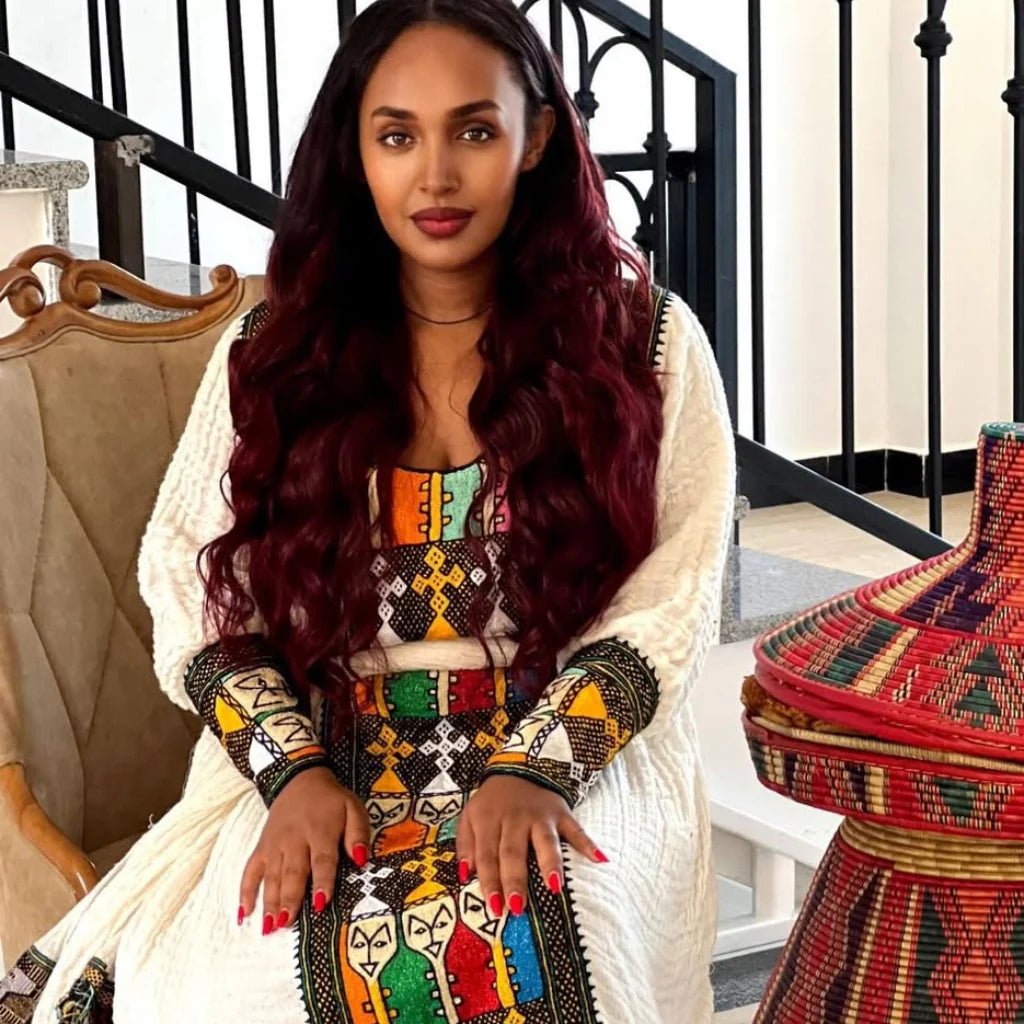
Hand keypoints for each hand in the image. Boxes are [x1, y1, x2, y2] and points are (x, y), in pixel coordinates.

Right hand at [238, 766, 370, 934]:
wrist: (300, 779)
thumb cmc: (331, 801)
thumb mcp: (353, 808)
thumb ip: (358, 834)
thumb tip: (362, 860)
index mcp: (321, 831)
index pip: (322, 860)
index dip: (322, 882)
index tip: (320, 905)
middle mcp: (295, 839)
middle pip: (292, 872)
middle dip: (289, 898)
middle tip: (286, 923)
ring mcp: (275, 844)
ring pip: (271, 875)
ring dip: (269, 901)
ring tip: (268, 927)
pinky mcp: (262, 846)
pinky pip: (250, 869)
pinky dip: (245, 891)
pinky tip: (243, 913)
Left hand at [455, 775, 607, 917]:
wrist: (519, 767)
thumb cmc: (492, 802)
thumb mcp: (470, 816)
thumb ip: (465, 845)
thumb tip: (466, 876)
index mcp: (488, 819)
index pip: (487, 854)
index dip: (490, 881)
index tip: (494, 908)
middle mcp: (514, 818)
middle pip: (513, 851)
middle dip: (515, 880)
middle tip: (517, 907)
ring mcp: (540, 816)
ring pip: (545, 841)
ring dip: (550, 863)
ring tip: (554, 886)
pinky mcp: (561, 813)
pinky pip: (575, 829)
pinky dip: (588, 844)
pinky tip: (599, 859)